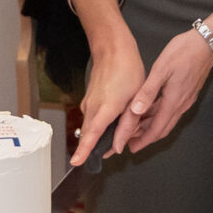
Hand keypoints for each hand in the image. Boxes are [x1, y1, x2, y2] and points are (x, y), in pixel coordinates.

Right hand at [70, 39, 148, 167]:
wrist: (113, 49)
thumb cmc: (127, 70)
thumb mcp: (136, 98)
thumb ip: (128, 124)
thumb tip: (119, 145)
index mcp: (105, 108)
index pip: (92, 134)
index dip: (84, 150)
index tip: (76, 163)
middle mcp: (92, 108)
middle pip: (90, 134)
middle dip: (96, 148)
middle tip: (109, 152)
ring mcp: (89, 103)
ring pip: (91, 127)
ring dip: (100, 136)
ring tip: (118, 133)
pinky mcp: (89, 100)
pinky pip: (92, 118)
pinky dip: (99, 125)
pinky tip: (113, 121)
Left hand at [116, 29, 212, 153]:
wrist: (207, 42)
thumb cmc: (184, 52)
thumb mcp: (161, 69)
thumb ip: (148, 92)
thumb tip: (135, 110)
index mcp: (173, 101)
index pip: (157, 129)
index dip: (144, 141)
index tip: (132, 149)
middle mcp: (181, 104)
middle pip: (163, 128)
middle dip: (147, 137)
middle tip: (131, 141)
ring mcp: (186, 99)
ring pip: (167, 119)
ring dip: (152, 126)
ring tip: (137, 127)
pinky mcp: (187, 92)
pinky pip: (172, 110)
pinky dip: (159, 115)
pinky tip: (150, 109)